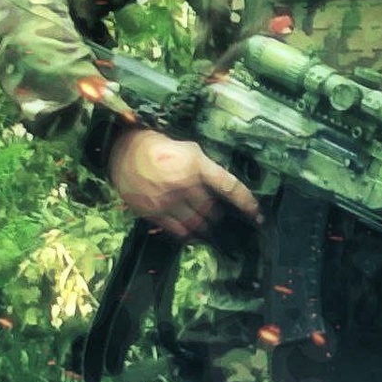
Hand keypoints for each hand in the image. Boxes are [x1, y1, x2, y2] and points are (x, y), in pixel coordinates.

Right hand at [108, 127, 261, 240]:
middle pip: (212, 210)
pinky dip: (190, 234)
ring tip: (208, 224)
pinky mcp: (154, 213)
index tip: (257, 214)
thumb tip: (223, 188)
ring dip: (207, 226)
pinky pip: (179, 231)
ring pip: (198, 224)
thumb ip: (206, 168)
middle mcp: (184, 185)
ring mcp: (168, 201)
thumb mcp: (190, 149)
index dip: (246, 202)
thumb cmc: (162, 146)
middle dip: (219, 214)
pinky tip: (193, 232)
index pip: (229, 186)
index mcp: (197, 165)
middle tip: (219, 213)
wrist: (124, 151)